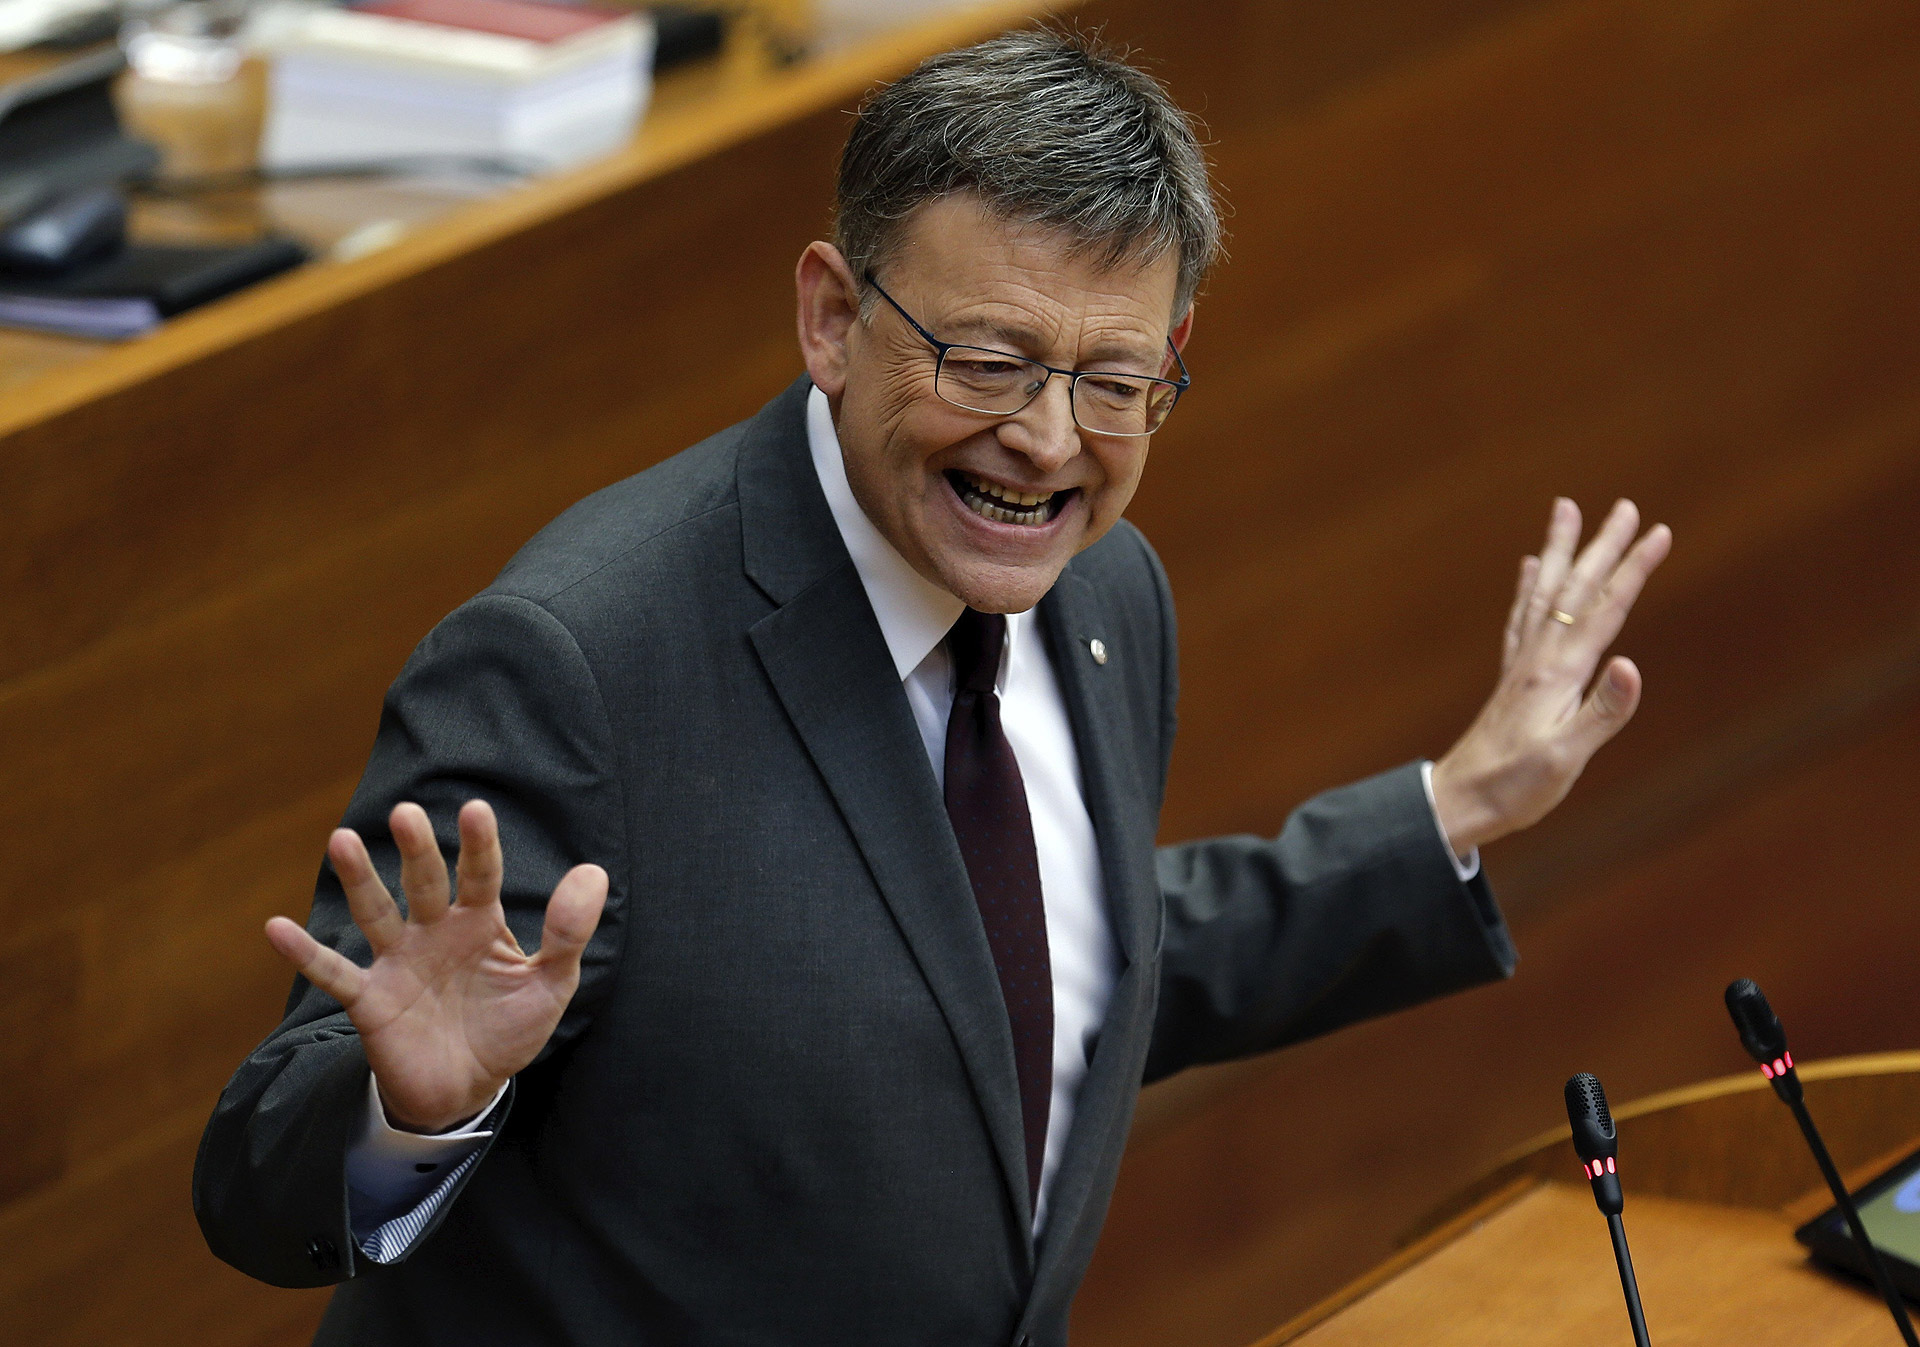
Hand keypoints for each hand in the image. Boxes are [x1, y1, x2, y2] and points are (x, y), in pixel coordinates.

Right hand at [264, 800, 607, 1131]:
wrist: (467, 1089)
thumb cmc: (508, 1029)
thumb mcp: (551, 983)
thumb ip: (569, 931)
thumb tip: (593, 870)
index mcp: (479, 922)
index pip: (481, 874)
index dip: (479, 845)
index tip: (475, 809)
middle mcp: (433, 931)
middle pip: (423, 881)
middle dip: (416, 848)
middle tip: (404, 812)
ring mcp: (398, 962)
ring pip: (375, 912)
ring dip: (359, 879)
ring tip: (342, 840)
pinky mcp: (370, 1001)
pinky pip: (334, 974)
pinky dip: (305, 954)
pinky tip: (274, 928)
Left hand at [1430, 498, 1671, 855]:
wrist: (1460, 800)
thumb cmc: (1514, 786)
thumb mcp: (1566, 757)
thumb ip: (1602, 713)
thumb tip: (1631, 664)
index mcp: (1558, 673)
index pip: (1605, 609)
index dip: (1633, 569)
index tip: (1659, 531)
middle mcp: (1538, 658)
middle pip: (1575, 589)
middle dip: (1603, 545)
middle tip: (1626, 505)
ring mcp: (1522, 664)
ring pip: (1545, 592)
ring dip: (1561, 549)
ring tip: (1566, 510)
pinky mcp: (1513, 678)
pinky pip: (1522, 617)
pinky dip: (1529, 586)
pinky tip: (1530, 567)